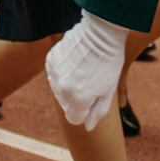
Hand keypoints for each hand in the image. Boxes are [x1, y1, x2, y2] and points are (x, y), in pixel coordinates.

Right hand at [44, 11, 129, 129]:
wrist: (101, 33)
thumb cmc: (109, 63)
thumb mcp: (108, 91)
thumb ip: (97, 112)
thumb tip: (87, 127)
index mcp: (78, 100)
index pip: (74, 119)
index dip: (85, 111)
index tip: (93, 98)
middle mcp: (61, 89)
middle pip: (66, 105)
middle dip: (77, 98)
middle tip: (90, 81)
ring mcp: (54, 74)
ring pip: (58, 90)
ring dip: (68, 85)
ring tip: (83, 70)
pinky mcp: (50, 60)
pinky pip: (54, 74)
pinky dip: (62, 71)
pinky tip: (75, 61)